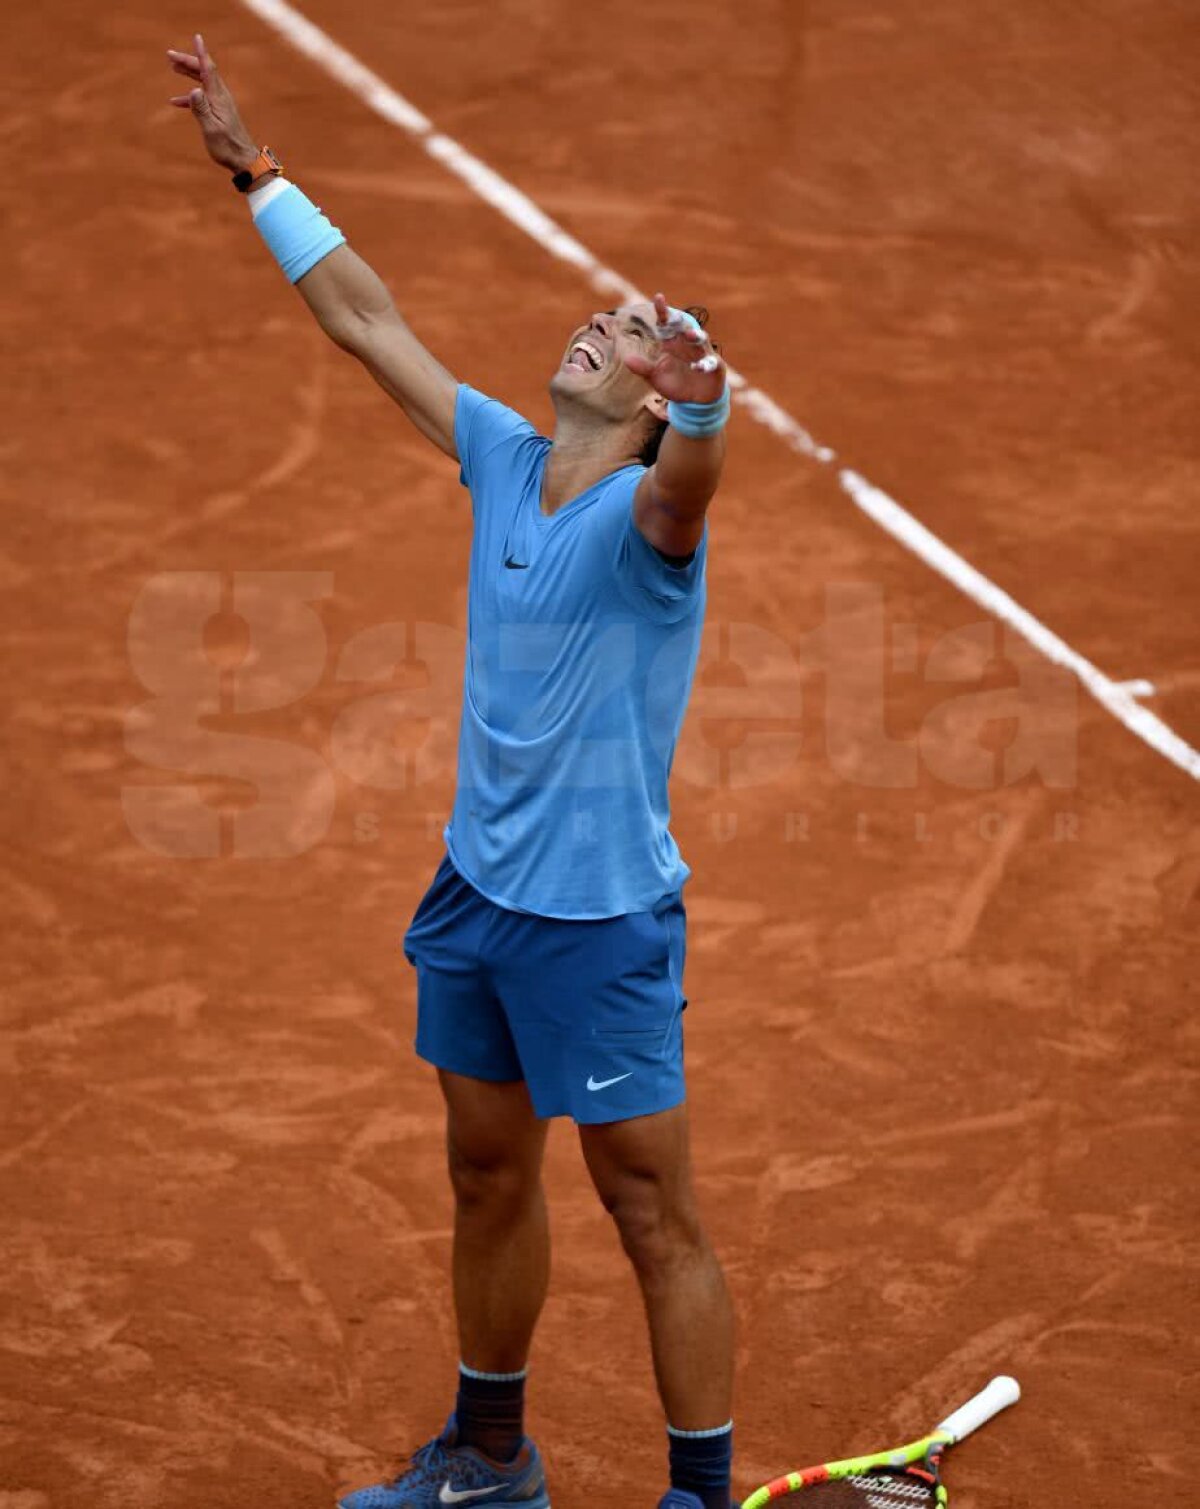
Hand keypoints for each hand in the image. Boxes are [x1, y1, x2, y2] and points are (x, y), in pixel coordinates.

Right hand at [167, 33, 257, 172]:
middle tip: (170, 55)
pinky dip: (189, 96)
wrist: (243, 160)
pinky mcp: (219, 112)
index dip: (202, 53)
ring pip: (203, 82)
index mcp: (218, 98)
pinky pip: (203, 98)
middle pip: (204, 72)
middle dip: (188, 61)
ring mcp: (220, 104)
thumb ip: (201, 109)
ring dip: (188, 73)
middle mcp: (221, 97)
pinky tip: (175, 101)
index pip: (209, 70)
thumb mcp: (211, 128)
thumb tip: (194, 90)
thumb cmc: (228, 146)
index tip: (197, 38)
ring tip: (173, 66)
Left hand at [623, 292, 725, 403]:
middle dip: (681, 322)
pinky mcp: (715, 367)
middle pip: (685, 328)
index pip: (667, 324)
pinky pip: (712, 362)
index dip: (663, 311)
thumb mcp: (656, 377)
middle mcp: (688, 345)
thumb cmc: (675, 384)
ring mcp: (703, 354)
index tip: (659, 297)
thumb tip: (627, 359)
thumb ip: (643, 368)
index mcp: (672, 343)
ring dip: (697, 336)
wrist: (696, 400)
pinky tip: (697, 367)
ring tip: (690, 335)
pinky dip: (705, 364)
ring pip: (702, 340)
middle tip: (673, 316)